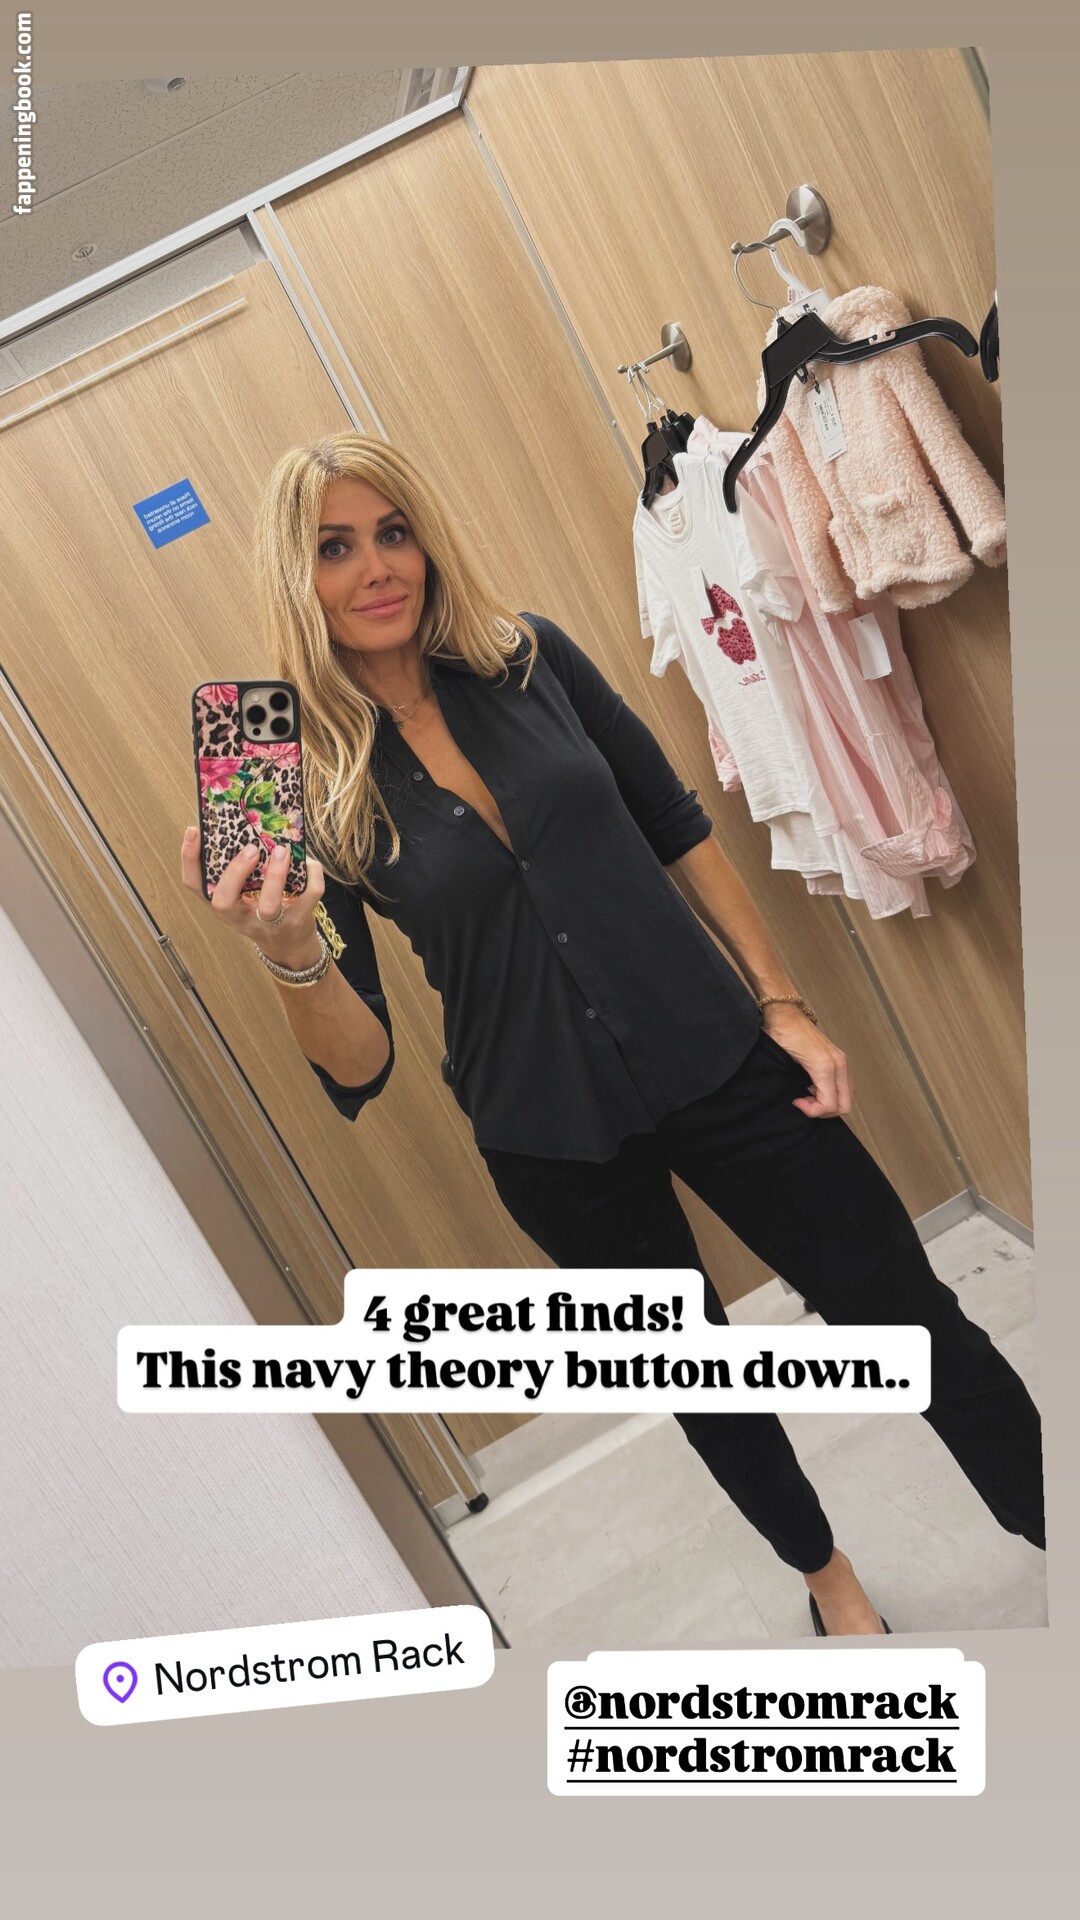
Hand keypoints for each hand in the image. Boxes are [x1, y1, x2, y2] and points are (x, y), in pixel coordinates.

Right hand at [180, 827, 324, 969]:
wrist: (290, 946)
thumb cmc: (260, 911)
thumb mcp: (242, 896)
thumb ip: (239, 871)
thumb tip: (251, 826)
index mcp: (222, 905)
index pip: (194, 886)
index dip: (189, 859)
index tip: (193, 831)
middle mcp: (239, 917)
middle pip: (223, 902)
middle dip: (235, 873)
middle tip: (251, 849)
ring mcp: (269, 924)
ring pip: (268, 906)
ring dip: (276, 876)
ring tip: (282, 851)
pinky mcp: (297, 922)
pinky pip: (307, 898)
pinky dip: (312, 875)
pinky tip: (309, 863)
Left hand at [761, 1003, 852, 1118]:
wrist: (786, 1015)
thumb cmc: (783, 1034)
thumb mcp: (786, 1062)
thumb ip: (799, 1085)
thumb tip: (805, 1104)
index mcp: (826, 1066)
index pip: (830, 1104)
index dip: (812, 1111)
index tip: (797, 1102)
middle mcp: (839, 1064)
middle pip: (845, 1105)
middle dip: (825, 1111)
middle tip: (805, 1103)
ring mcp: (841, 1062)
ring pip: (847, 1097)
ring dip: (829, 1103)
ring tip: (808, 1095)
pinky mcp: (839, 1060)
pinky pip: (844, 1086)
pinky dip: (832, 1094)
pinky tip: (814, 1087)